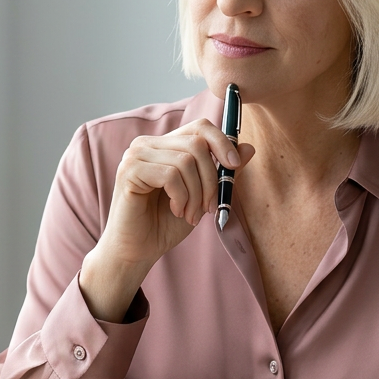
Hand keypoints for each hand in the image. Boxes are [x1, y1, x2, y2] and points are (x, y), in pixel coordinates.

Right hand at [79, 120, 254, 321]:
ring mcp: (136, 155)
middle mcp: (148, 144)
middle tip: (208, 207)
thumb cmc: (165, 224)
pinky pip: (171, 175)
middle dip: (211, 179)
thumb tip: (249, 147)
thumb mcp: (202, 196)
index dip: (222, 142)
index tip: (234, 166)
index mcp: (165, 146)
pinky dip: (181, 197)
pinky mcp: (129, 170)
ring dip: (197, 194)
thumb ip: (222, 173)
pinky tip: (176, 211)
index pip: (199, 127)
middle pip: (197, 144)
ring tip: (190, 214)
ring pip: (186, 161)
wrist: (137, 251)